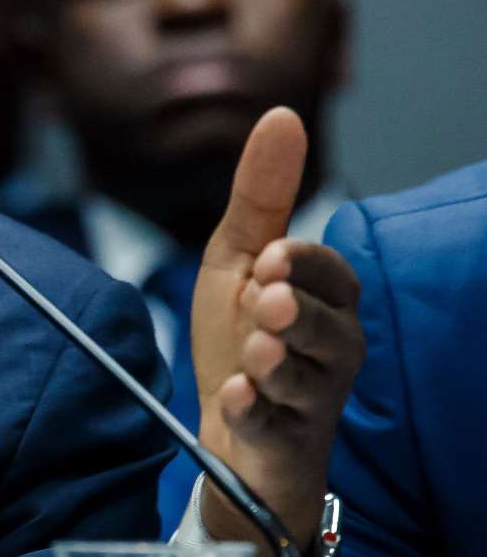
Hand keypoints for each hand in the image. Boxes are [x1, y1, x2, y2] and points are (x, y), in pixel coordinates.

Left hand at [189, 107, 363, 556]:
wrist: (224, 425)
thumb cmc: (238, 335)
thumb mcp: (236, 257)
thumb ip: (260, 194)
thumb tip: (283, 114)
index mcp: (325, 301)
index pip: (331, 275)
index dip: (303, 266)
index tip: (271, 256)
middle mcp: (332, 350)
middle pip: (330, 328)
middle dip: (297, 313)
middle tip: (266, 301)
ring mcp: (312, 400)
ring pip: (308, 379)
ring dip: (279, 362)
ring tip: (255, 351)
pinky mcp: (284, 442)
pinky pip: (274, 428)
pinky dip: (254, 412)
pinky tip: (236, 396)